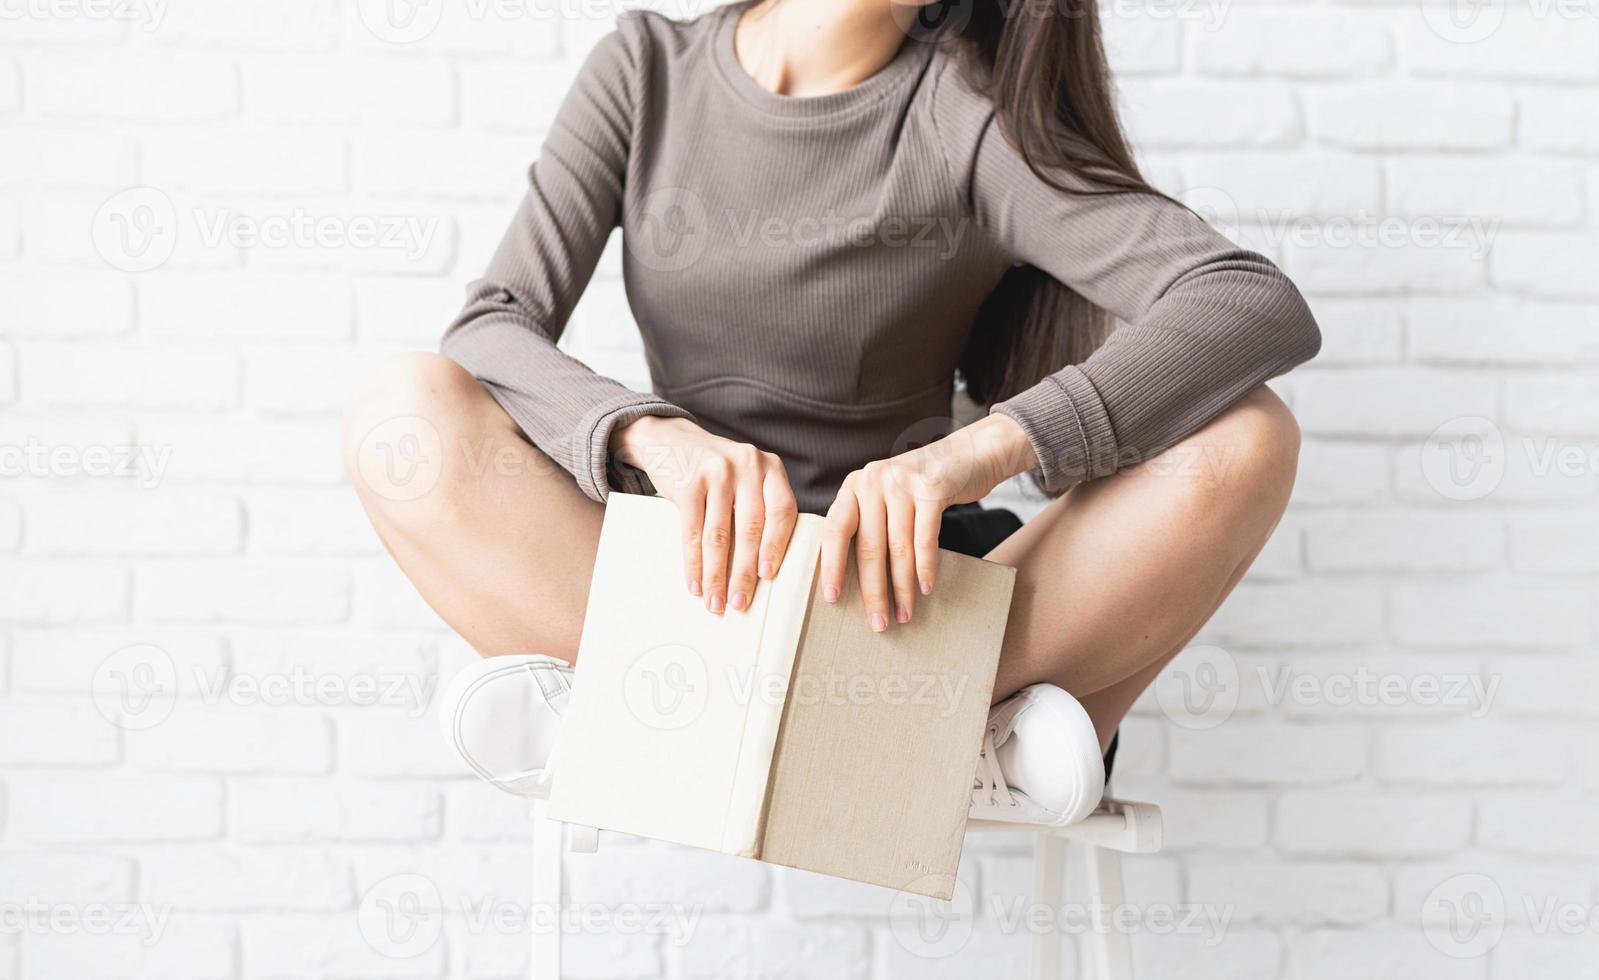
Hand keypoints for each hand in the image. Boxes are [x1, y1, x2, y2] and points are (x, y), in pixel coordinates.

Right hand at [611, 415, 797, 614]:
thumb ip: (762, 508)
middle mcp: (748, 466)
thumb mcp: (748, 479)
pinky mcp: (688, 483)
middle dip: (744, 572)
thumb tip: (767, 571)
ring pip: (719, 535)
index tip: (768, 576)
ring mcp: (717, 472)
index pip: (783, 511)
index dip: (777, 546)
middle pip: (751, 528)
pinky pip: (693, 532)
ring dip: (716, 575)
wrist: (672, 442)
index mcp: (771, 468)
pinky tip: (695, 584)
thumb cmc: (719, 473)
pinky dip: (693, 563)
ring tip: (715, 602)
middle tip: (741, 603)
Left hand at [820, 413, 1036, 631]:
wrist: (968, 454)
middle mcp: (872, 481)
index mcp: (854, 487)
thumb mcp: (885, 496)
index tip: (832, 599)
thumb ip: (867, 523)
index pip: (834, 530)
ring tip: (904, 614)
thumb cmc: (920, 488)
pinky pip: (925, 538)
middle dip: (873, 591)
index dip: (831, 566)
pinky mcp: (932, 489)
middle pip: (868, 546)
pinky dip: (925, 567)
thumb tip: (854, 581)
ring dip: (902, 587)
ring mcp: (902, 483)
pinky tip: (926, 589)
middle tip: (877, 623)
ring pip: (898, 547)